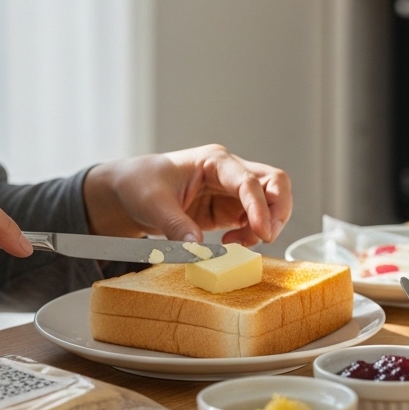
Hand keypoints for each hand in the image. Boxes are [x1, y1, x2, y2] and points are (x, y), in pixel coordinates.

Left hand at [83, 144, 291, 245]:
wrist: (130, 191)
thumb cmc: (141, 184)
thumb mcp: (153, 204)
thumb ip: (176, 226)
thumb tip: (198, 249)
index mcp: (214, 161)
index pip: (249, 180)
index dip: (260, 206)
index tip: (263, 232)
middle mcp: (229, 172)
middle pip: (274, 183)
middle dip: (278, 210)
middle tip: (267, 237)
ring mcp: (232, 191)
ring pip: (270, 204)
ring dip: (265, 227)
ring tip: (238, 245)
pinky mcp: (229, 210)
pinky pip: (254, 222)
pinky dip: (252, 236)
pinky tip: (232, 245)